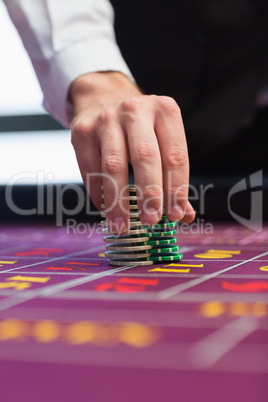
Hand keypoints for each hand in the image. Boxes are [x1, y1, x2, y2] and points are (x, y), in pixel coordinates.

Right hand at [69, 72, 194, 233]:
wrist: (103, 97)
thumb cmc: (140, 127)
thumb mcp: (161, 139)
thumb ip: (173, 176)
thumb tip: (185, 215)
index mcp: (165, 111)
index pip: (175, 156)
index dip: (177, 188)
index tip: (176, 215)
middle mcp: (136, 110)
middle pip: (145, 157)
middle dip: (150, 193)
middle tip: (151, 220)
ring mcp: (106, 118)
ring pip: (114, 166)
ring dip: (119, 202)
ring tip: (123, 226)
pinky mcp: (82, 130)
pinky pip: (91, 170)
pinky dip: (99, 195)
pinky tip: (107, 209)